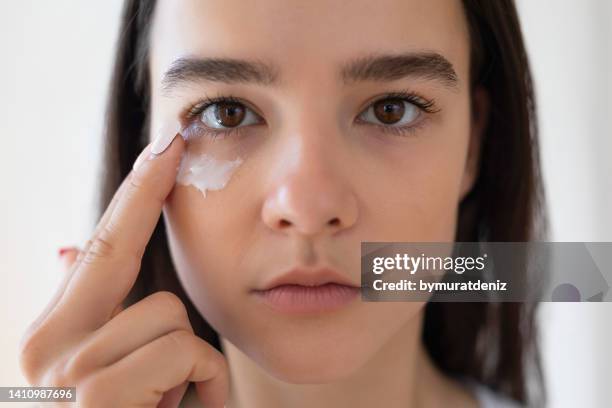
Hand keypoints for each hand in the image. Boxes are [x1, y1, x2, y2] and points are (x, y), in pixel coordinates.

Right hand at [19, 135, 228, 407]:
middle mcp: (47, 347)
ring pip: (169, 318)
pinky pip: (182, 353)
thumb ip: (94, 311)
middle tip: (165, 334)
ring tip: (165, 407)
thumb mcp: (103, 372)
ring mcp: (68, 376)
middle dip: (166, 307)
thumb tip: (69, 242)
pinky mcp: (97, 402)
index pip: (102, 242)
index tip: (166, 144)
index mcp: (52, 335)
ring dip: (187, 366)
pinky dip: (199, 386)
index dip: (137, 191)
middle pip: (132, 265)